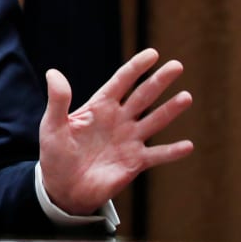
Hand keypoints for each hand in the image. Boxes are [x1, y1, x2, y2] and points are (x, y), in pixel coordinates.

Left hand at [38, 48, 193, 215]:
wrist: (63, 188)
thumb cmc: (55, 154)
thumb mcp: (52, 125)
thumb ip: (58, 100)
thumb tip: (52, 72)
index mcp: (99, 107)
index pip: (121, 82)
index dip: (136, 67)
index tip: (152, 53)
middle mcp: (118, 120)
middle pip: (142, 96)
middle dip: (159, 81)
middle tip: (177, 66)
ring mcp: (129, 140)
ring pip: (154, 121)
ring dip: (170, 110)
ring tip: (186, 97)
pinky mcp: (134, 162)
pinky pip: (157, 155)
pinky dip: (172, 151)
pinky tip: (188, 146)